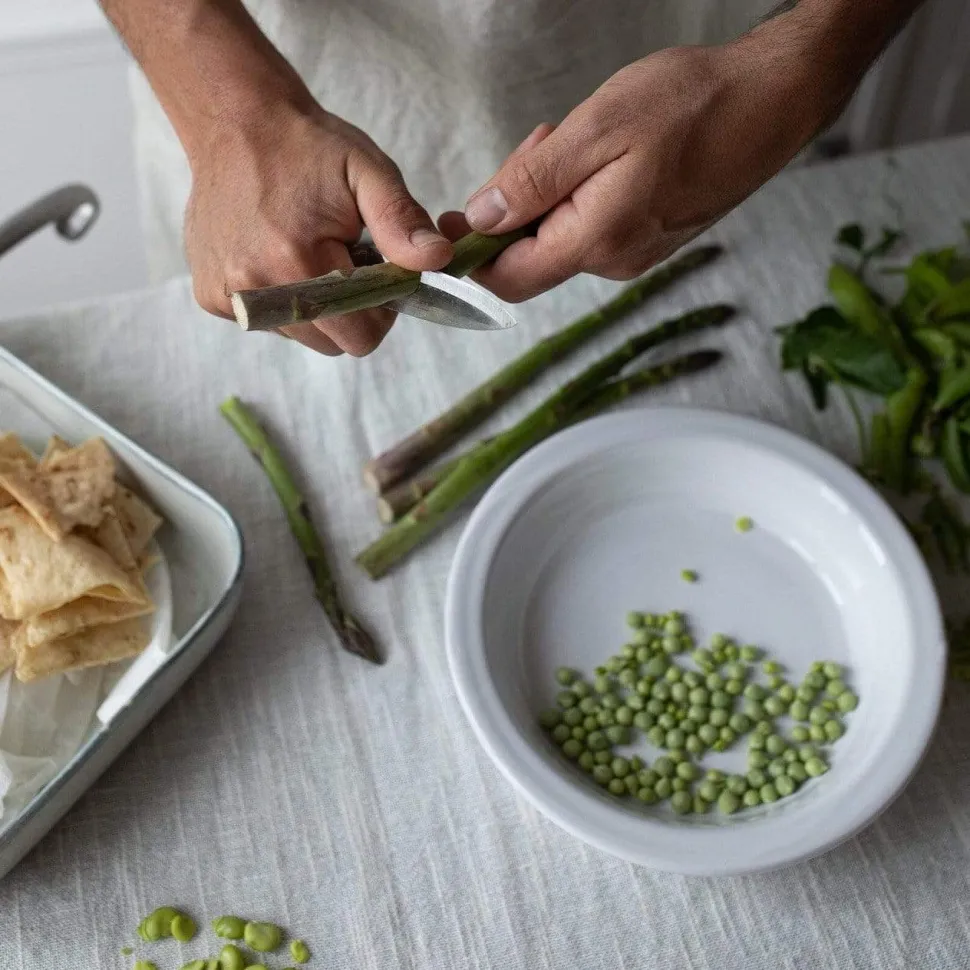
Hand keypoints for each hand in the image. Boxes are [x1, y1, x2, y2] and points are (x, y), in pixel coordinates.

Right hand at [185, 104, 452, 354]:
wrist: (235, 123)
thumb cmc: (308, 148)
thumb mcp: (367, 172)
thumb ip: (402, 221)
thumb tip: (438, 259)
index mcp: (296, 261)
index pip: (360, 336)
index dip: (379, 310)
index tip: (375, 269)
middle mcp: (255, 287)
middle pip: (332, 343)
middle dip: (350, 310)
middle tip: (343, 258)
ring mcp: (228, 295)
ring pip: (301, 335)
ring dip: (316, 306)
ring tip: (308, 252)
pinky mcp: (211, 295)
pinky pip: (268, 322)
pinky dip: (283, 299)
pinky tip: (276, 255)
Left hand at [443, 39, 832, 301]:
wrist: (772, 102)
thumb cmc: (693, 106)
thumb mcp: (596, 130)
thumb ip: (532, 182)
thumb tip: (481, 221)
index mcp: (595, 242)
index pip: (508, 278)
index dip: (470, 253)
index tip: (453, 214)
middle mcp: (613, 262)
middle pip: (530, 256)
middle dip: (514, 205)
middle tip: (537, 142)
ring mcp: (634, 253)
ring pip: (560, 237)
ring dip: (548, 192)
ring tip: (572, 137)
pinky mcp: (649, 237)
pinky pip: (591, 226)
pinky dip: (577, 193)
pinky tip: (598, 153)